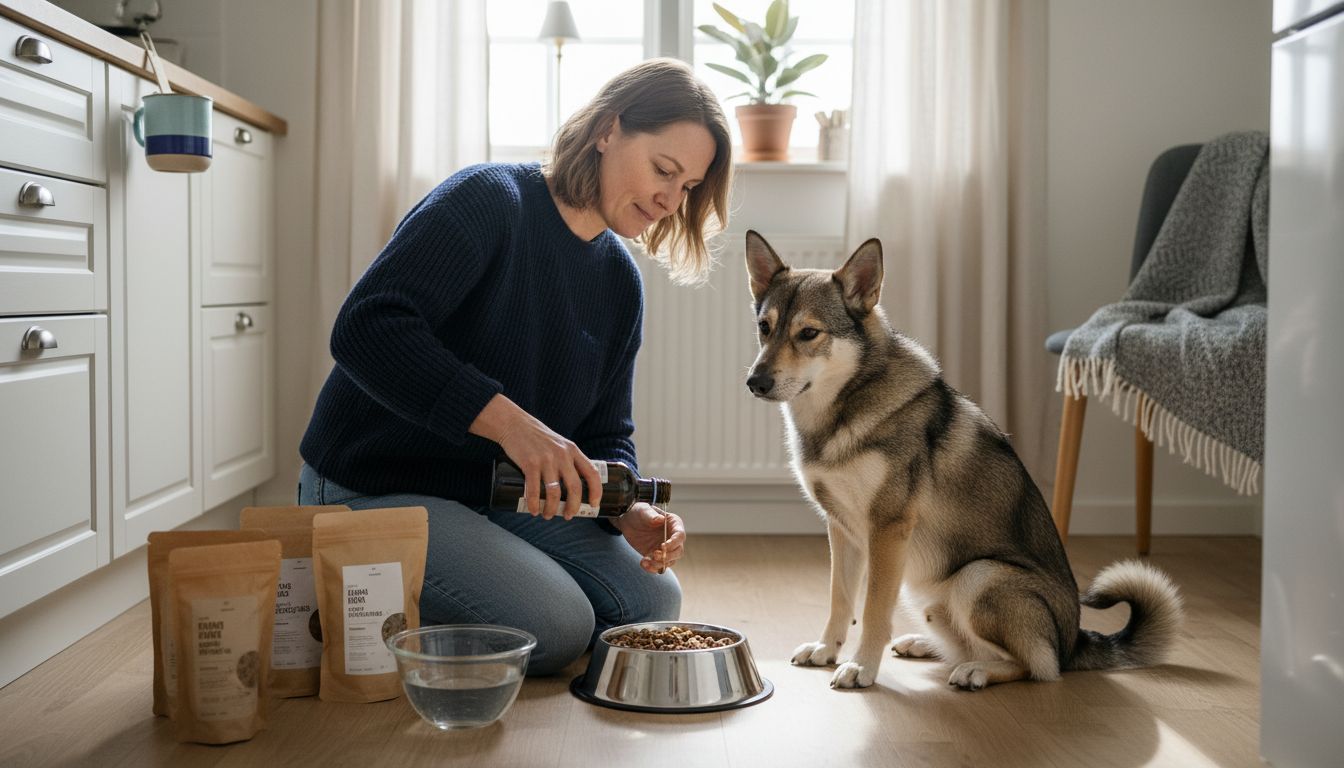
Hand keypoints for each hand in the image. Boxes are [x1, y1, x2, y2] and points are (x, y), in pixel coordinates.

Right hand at [470, 394, 601, 519]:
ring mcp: (546, 459)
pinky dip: (534, 503)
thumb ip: (567, 460)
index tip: (594, 505)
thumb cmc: (537, 437)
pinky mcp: (529, 463)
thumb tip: (573, 487)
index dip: (596, 492)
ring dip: (551, 509)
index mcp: (573, 451)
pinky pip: (534, 489)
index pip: (592, 474)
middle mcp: (562, 455)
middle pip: (575, 488)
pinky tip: (533, 510)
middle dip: (573, 507)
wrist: (514, 424)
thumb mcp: (559, 444)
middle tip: (567, 516)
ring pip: (554, 492)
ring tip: (547, 515)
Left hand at [618, 503, 684, 573]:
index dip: (674, 543)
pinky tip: (643, 563)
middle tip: (654, 554)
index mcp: (674, 524)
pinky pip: (659, 567)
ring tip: (645, 560)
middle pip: (678, 551)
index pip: (680, 535)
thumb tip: (661, 519)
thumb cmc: (638, 512)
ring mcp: (665, 548)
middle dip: (668, 556)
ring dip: (659, 564)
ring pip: (669, 561)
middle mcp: (672, 538)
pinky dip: (652, 569)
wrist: (627, 521)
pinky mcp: (656, 556)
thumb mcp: (642, 510)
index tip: (663, 546)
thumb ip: (651, 515)